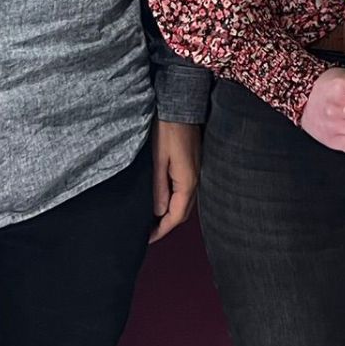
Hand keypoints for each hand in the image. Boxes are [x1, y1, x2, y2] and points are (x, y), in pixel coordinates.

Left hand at [149, 120, 200, 241]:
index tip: (147, 239)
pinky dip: (175, 201)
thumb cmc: (167, 130)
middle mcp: (196, 180)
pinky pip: (186, 191)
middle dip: (167, 225)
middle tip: (148, 232)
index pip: (176, 216)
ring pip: (186, 202)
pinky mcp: (193, 165)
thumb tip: (158, 212)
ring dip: (172, 213)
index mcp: (187, 181)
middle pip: (183, 212)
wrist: (181, 107)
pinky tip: (164, 199)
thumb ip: (158, 188)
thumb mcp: (158, 160)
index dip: (162, 230)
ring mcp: (197, 172)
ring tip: (153, 219)